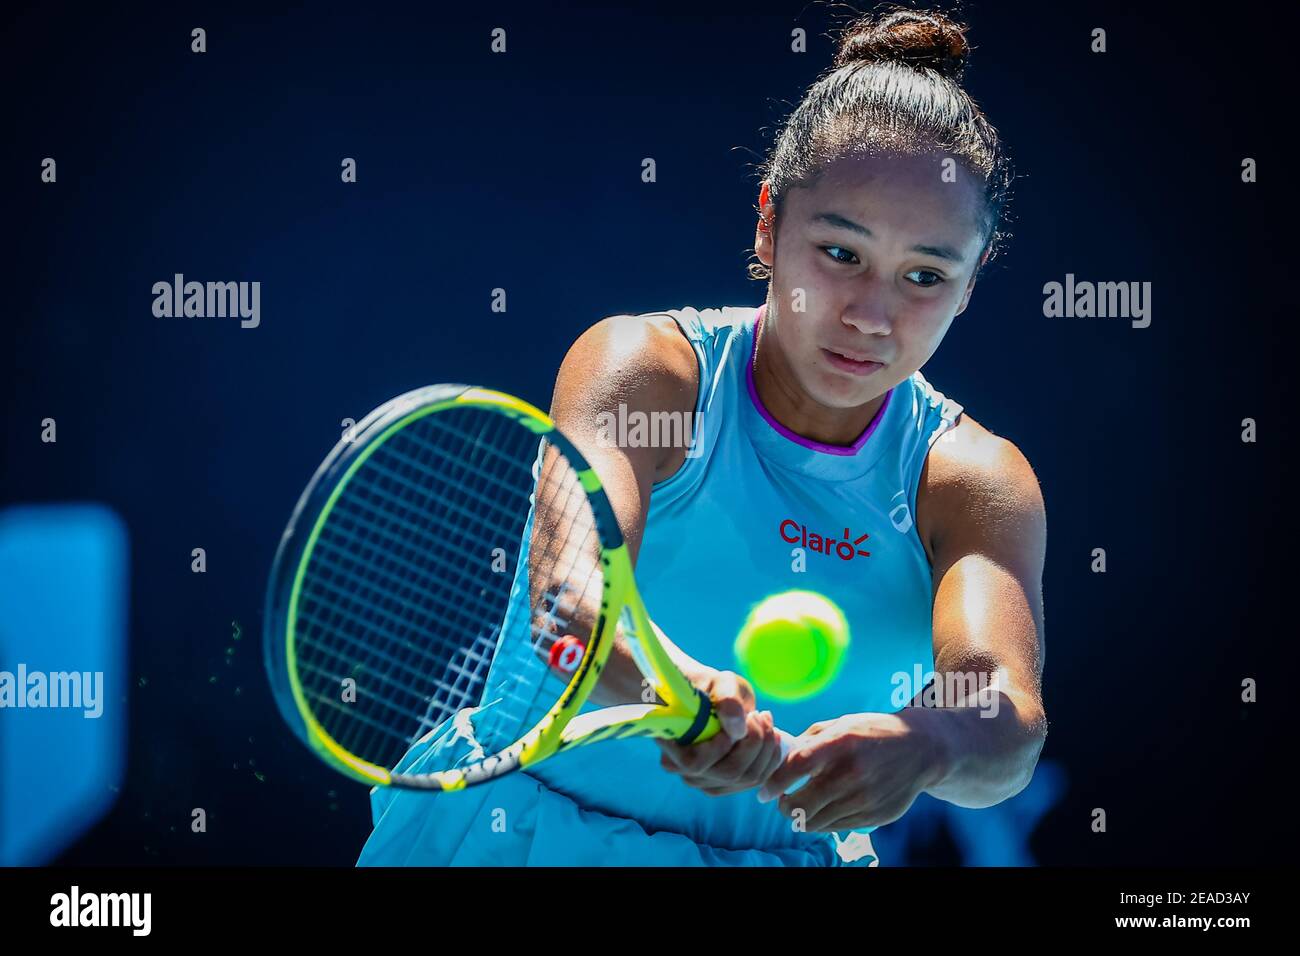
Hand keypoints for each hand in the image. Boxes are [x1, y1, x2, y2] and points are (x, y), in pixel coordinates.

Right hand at [656, 668, 783, 795]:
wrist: (710, 695)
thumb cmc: (710, 685)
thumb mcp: (719, 682)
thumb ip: (727, 699)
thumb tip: (738, 729)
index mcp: (670, 745)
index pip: (696, 762)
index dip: (721, 746)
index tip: (742, 717)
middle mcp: (684, 771)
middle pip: (729, 773)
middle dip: (754, 743)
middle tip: (759, 715)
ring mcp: (705, 781)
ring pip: (747, 778)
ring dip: (765, 748)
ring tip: (764, 719)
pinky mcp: (727, 783)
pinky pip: (756, 779)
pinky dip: (770, 757)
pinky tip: (769, 733)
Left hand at [757, 711, 949, 830]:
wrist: (921, 749)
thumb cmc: (872, 733)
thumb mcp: (841, 725)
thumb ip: (808, 741)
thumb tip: (776, 757)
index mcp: (841, 743)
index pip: (796, 766)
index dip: (774, 782)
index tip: (764, 791)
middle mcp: (852, 772)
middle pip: (803, 805)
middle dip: (785, 808)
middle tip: (783, 802)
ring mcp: (865, 798)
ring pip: (816, 822)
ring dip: (803, 818)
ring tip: (801, 806)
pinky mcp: (875, 816)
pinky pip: (836, 828)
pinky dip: (824, 821)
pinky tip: (826, 808)